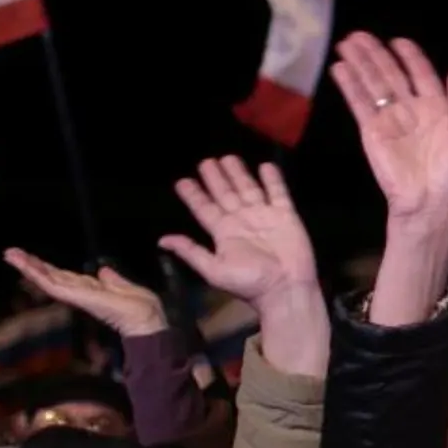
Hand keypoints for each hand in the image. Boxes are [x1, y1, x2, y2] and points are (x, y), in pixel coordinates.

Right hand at [3, 250, 167, 337]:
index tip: (32, 258)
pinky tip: (24, 265)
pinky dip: (38, 274)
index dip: (49, 267)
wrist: (146, 319)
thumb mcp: (126, 287)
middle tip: (10, 253)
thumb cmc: (142, 307)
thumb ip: (114, 280)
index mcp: (92, 289)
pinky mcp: (76, 297)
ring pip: (47, 279)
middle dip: (31, 265)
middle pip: (52, 276)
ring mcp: (77, 296)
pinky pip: (53, 284)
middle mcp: (81, 293)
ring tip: (9, 255)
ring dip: (28, 266)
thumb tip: (103, 270)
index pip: (65, 276)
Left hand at [161, 157, 317, 312]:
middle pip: (225, 193)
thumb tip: (162, 241)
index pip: (204, 208)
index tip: (182, 181)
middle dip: (215, 178)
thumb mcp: (214, 270)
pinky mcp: (285, 215)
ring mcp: (264, 216)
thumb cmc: (250, 283)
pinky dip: (273, 180)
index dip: (194, 195)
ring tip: (228, 158)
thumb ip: (191, 252)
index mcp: (223, 232)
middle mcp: (241, 220)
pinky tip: (265, 166)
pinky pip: (278, 192)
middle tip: (206, 162)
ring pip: (248, 188)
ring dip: (238, 173)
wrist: (286, 288)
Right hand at [329, 32, 447, 230]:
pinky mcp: (372, 132)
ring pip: (373, 84)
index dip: (410, 57)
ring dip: (360, 63)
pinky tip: (340, 68)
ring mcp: (390, 120)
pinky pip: (360, 104)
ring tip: (346, 43)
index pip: (421, 75)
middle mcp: (412, 110)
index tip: (398, 41)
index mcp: (438, 108)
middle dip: (376, 55)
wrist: (431, 204)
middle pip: (391, 74)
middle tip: (360, 35)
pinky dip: (349, 85)